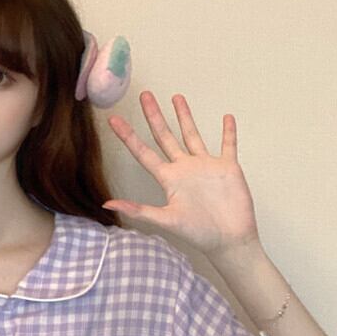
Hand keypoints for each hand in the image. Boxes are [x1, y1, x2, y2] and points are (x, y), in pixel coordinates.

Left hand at [102, 91, 260, 257]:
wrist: (229, 240)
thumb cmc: (198, 233)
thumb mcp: (165, 220)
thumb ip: (138, 210)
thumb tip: (106, 205)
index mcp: (169, 179)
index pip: (144, 152)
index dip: (128, 136)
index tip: (114, 120)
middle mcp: (184, 169)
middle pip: (165, 136)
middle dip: (155, 116)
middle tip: (145, 95)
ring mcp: (205, 166)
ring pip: (192, 135)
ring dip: (185, 116)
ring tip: (176, 97)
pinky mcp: (227, 167)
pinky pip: (227, 144)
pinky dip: (228, 132)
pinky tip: (226, 117)